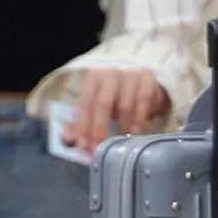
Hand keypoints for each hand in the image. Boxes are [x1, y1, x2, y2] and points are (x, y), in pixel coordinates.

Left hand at [62, 64, 180, 145]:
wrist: (143, 68)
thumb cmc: (117, 89)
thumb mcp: (99, 98)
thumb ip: (85, 117)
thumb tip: (68, 138)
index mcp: (94, 77)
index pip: (85, 102)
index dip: (83, 125)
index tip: (82, 145)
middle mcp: (110, 73)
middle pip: (102, 104)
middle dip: (99, 129)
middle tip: (98, 148)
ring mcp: (130, 74)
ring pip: (124, 105)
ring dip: (121, 127)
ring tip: (119, 143)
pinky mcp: (148, 78)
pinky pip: (143, 101)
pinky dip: (139, 119)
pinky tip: (136, 132)